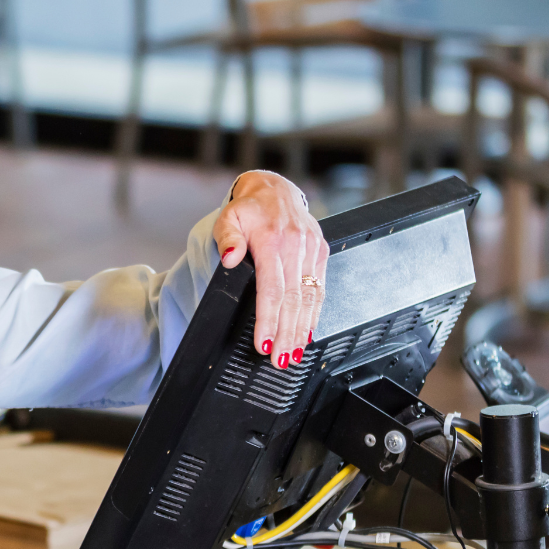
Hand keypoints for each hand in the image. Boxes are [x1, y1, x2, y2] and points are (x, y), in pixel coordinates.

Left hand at [213, 171, 328, 369]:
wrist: (275, 189)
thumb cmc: (248, 209)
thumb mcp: (227, 218)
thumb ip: (226, 239)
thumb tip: (229, 258)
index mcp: (272, 239)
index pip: (272, 289)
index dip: (269, 320)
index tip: (263, 343)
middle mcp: (296, 245)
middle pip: (294, 300)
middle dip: (287, 334)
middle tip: (280, 359)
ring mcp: (312, 249)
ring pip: (310, 297)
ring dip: (302, 329)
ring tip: (293, 353)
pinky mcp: (322, 252)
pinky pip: (320, 288)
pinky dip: (315, 313)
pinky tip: (307, 332)